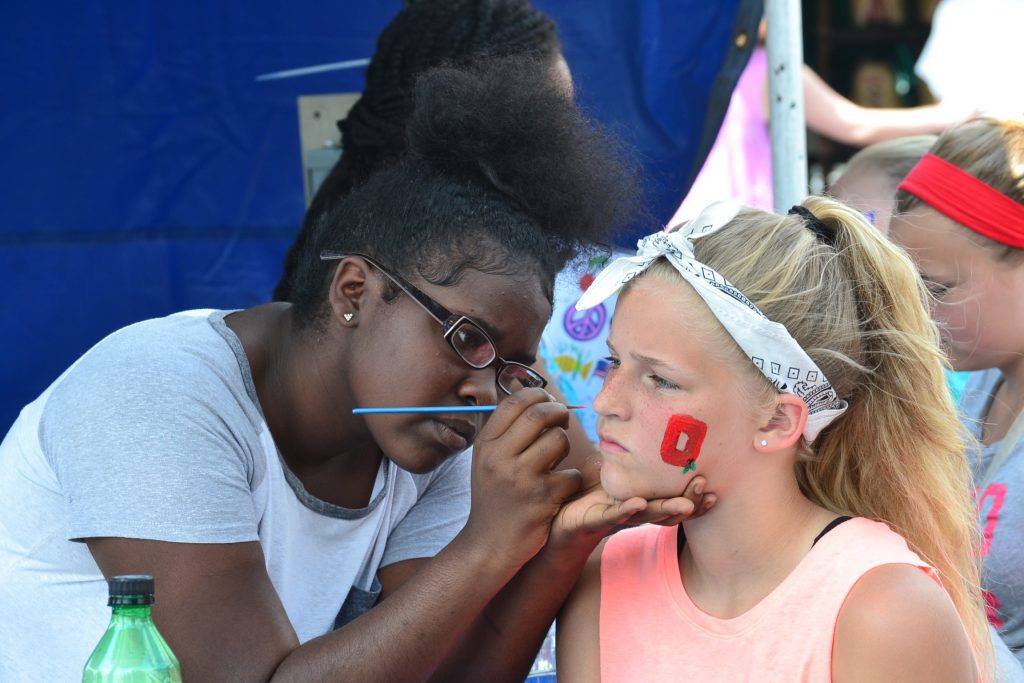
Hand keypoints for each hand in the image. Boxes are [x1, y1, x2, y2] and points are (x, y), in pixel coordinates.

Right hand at [459, 388, 583, 570]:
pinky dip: (573, 479)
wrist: (489, 543)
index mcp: (486, 445)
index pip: (514, 403)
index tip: (548, 401)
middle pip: (538, 415)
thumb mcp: (486, 460)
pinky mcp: (542, 499)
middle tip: (564, 419)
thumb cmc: (494, 496)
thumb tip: (527, 391)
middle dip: (559, 412)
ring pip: (558, 441)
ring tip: (558, 457)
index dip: (537, 394)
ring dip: (565, 445)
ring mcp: (520, 478)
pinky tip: (561, 487)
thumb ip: (503, 430)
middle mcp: (499, 458)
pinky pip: (571, 474)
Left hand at [548, 455, 714, 549]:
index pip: (677, 497)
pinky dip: (627, 510)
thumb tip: (653, 419)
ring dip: (667, 509)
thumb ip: (636, 449)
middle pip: (670, 510)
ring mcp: (618, 517)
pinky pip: (613, 515)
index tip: (712, 482)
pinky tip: (638, 503)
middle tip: (706, 488)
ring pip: (647, 515)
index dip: (696, 495)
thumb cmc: (591, 490)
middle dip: (690, 501)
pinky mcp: (595, 520)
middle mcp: (637, 511)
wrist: (559, 513)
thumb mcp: (618, 464)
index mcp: (646, 498)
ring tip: (684, 504)